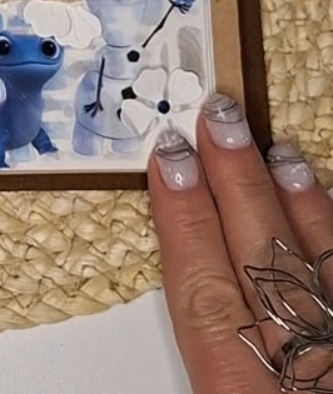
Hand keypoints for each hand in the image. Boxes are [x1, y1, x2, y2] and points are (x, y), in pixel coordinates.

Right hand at [150, 95, 331, 393]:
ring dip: (292, 202)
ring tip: (269, 146)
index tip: (168, 161)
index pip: (203, 293)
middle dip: (234, 185)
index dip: (182, 220)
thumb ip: (213, 358)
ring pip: (316, 266)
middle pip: (259, 262)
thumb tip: (189, 271)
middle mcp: (299, 371)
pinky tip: (321, 202)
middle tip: (214, 118)